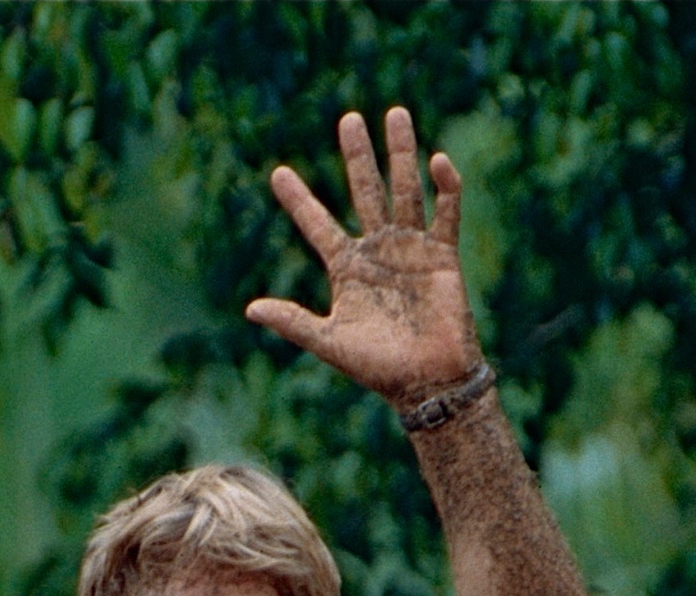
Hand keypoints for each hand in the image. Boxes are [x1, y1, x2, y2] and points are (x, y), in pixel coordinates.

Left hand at [246, 106, 480, 407]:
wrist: (427, 383)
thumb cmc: (377, 368)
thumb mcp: (329, 343)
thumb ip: (293, 322)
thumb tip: (250, 310)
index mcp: (347, 269)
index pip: (317, 226)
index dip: (298, 201)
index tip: (278, 173)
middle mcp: (377, 251)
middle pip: (364, 192)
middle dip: (357, 156)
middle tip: (349, 119)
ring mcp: (410, 250)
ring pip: (404, 190)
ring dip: (401, 153)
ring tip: (395, 113)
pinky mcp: (442, 256)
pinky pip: (445, 213)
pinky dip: (445, 188)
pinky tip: (437, 162)